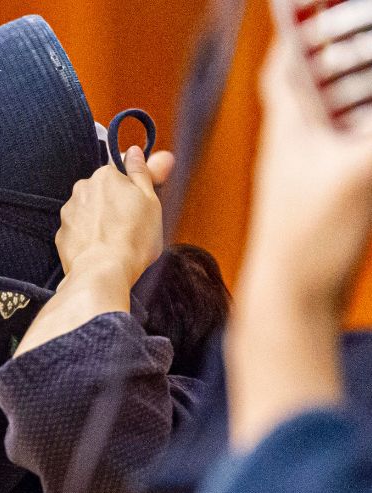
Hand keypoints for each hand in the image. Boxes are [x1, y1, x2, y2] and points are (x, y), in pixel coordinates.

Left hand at [54, 146, 165, 291]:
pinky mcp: (61, 235)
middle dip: (114, 205)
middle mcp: (81, 189)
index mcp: (104, 176)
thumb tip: (135, 151)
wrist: (102, 271)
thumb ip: (141, 172)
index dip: (132, 190)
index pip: (119, 174)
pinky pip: (78, 231)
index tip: (139, 205)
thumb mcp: (149, 200)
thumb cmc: (132, 237)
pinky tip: (100, 249)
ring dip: (100, 221)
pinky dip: (88, 238)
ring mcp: (68, 213)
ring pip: (89, 212)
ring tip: (115, 241)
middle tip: (131, 225)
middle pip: (102, 193)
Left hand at [241, 42, 371, 312]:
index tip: (313, 8)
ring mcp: (309, 174)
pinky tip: (367, 138)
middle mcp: (294, 146)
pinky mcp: (326, 200)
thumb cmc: (310, 242)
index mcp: (291, 129)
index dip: (300, 32)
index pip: (286, 65)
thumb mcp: (362, 171)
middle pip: (314, 87)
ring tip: (365, 81)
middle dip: (339, 58)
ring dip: (357, 98)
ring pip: (333, 120)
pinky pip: (348, 152)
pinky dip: (362, 136)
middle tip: (356, 37)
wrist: (291, 305)